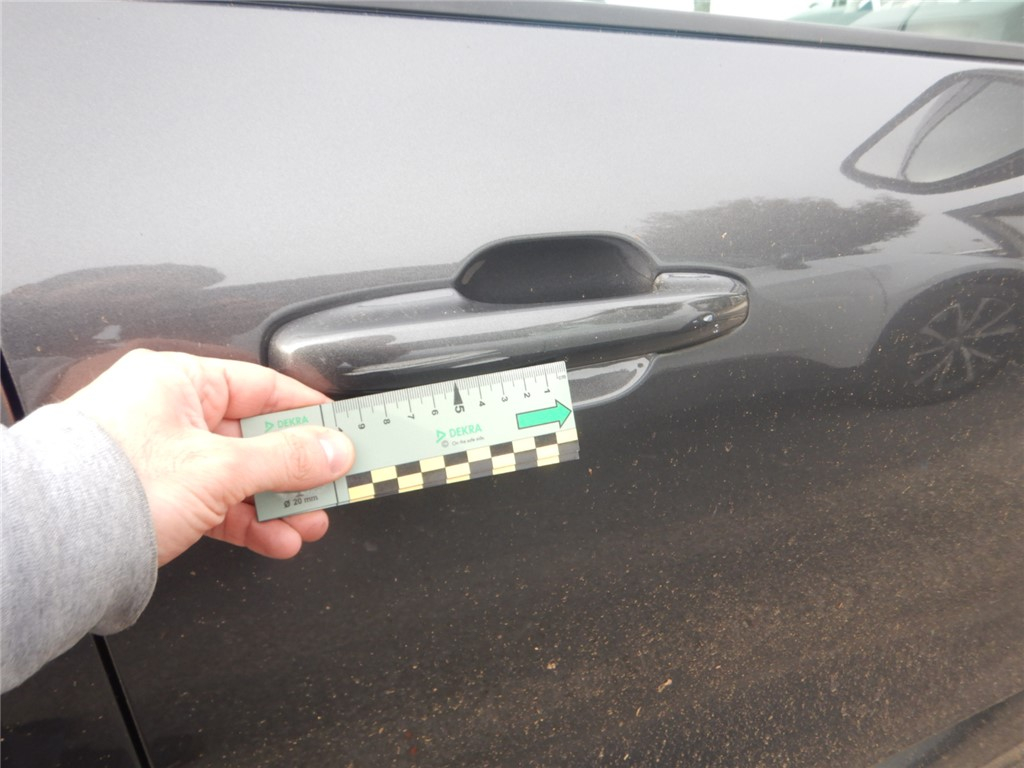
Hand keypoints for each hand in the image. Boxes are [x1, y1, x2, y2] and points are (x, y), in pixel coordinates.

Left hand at [66, 349, 353, 564]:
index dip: (308, 411)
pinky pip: (216, 502)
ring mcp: (160, 456)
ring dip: (277, 503)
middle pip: (255, 436)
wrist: (48, 545)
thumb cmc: (108, 485)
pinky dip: (247, 521)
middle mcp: (167, 411)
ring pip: (238, 475)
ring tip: (307, 524)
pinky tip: (275, 538)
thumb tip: (333, 450)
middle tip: (330, 487)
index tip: (340, 432)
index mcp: (178, 380)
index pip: (263, 387)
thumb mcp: (219, 467)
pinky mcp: (155, 496)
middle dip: (297, 471)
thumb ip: (285, 458)